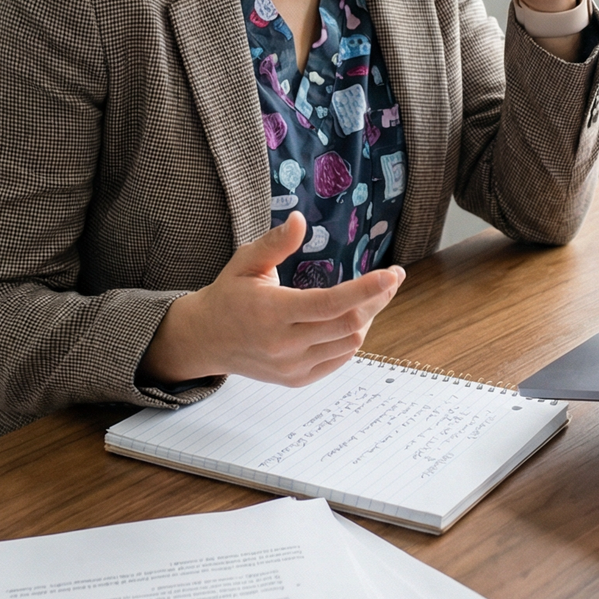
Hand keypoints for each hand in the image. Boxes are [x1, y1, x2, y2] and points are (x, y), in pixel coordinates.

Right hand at [140, 213, 405, 387]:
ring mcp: (292, 366)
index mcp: (271, 313)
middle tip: (393, 278)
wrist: (205, 339)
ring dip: (368, 318)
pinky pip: (339, 359)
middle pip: (349, 324)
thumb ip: (275, 243)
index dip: (366, 289)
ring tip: (375, 295)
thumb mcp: (245, 262)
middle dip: (378, 299)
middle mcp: (284, 344)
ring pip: (349, 343)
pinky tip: (354, 317)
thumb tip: (301, 220)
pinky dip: (353, 337)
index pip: (330, 303)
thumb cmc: (228, 295)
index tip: (392, 274)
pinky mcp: (296, 379)